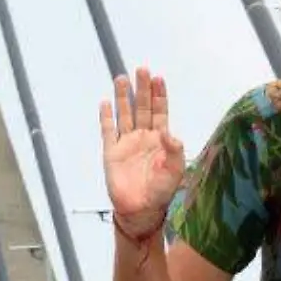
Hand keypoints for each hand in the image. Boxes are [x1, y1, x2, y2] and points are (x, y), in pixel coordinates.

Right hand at [99, 66, 185, 238]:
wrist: (141, 210)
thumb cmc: (161, 192)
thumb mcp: (175, 171)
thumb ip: (174, 151)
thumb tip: (169, 132)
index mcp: (160, 140)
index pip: (160, 112)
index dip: (159, 95)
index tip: (158, 78)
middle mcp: (143, 137)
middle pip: (142, 107)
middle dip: (143, 89)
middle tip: (142, 70)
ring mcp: (126, 143)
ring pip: (125, 114)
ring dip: (124, 97)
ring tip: (122, 78)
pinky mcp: (111, 152)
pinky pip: (107, 130)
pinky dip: (106, 117)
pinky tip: (105, 102)